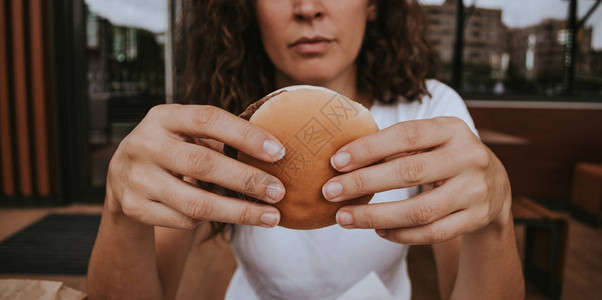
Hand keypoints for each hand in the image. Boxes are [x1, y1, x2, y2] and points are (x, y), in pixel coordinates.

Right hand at [106, 104, 286, 228]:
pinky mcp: (134, 207)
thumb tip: (273, 153)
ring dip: (239, 212)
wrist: (121, 177)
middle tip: (278, 191)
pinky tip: (227, 215)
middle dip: (247, 180)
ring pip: (195, 202)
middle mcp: (145, 144)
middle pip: (203, 164)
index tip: (278, 152)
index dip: (245, 135)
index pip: (208, 119)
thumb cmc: (172, 149)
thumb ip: (220, 136)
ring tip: (271, 216)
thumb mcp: (186, 132)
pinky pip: (183, 220)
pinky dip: (210, 219)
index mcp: (163, 117)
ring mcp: (136, 177)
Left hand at [321, 117, 511, 243]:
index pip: (406, 135)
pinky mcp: (476, 218)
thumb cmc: (446, 156)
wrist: (495, 184)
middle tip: (329, 192)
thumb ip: (398, 144)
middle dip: (364, 183)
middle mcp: (468, 157)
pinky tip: (377, 230)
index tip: (336, 161)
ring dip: (376, 216)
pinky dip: (401, 235)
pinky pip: (432, 233)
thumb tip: (343, 158)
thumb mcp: (432, 139)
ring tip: (344, 217)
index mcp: (452, 129)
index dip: (369, 148)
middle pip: (409, 173)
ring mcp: (475, 190)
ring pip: (420, 210)